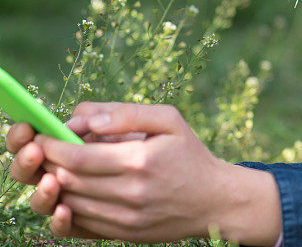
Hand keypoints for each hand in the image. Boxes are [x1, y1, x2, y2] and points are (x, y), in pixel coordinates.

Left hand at [27, 101, 232, 242]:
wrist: (214, 200)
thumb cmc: (189, 153)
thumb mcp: (168, 119)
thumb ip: (125, 113)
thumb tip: (85, 119)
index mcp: (140, 160)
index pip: (79, 157)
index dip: (53, 145)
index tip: (41, 134)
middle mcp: (131, 193)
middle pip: (70, 180)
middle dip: (48, 163)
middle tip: (41, 148)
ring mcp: (126, 219)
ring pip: (72, 203)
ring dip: (55, 185)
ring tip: (53, 166)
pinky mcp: (125, 236)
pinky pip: (83, 225)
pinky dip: (68, 207)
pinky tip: (68, 191)